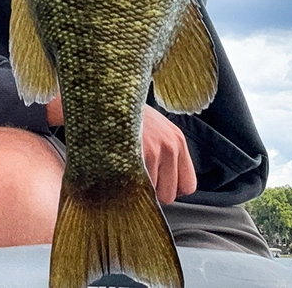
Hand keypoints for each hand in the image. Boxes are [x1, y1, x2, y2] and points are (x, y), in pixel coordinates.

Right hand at [46, 99, 196, 203]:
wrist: (103, 96)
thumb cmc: (125, 114)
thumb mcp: (155, 128)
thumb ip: (164, 153)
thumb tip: (164, 185)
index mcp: (177, 140)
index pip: (188, 185)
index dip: (169, 188)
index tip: (156, 184)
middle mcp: (170, 146)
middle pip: (169, 194)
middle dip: (152, 193)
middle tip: (136, 176)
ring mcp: (153, 151)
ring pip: (150, 194)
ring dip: (135, 188)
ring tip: (123, 167)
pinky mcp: (134, 155)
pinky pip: (134, 187)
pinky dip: (123, 184)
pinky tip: (116, 168)